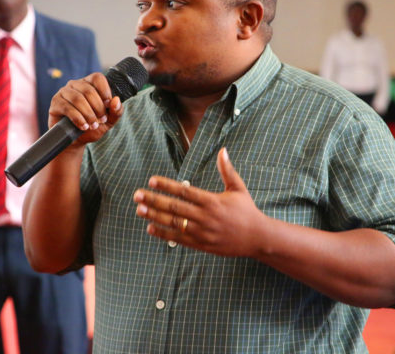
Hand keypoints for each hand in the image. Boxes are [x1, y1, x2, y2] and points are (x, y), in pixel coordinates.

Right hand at [48, 72, 123, 145]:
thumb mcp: (109, 120)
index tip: (108, 106)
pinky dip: (78, 118)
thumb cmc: (93, 127)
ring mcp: (64, 92)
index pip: (98, 78)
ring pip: (78, 99)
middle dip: (98, 108)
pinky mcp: (55, 103)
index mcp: (89, 84)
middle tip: (101, 120)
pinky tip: (83, 126)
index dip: (105, 91)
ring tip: (93, 125)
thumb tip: (116, 100)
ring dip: (88, 114)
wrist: (77, 140)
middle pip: (89, 90)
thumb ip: (116, 111)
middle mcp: (75, 84)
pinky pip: (67, 108)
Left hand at [134, 147, 266, 256]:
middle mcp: (205, 217)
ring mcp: (202, 232)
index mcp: (212, 201)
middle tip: (137, 195)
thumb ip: (227, 170)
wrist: (257, 239)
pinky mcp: (201, 245)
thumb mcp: (238, 189)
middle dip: (154, 200)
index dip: (166, 185)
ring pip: (173, 223)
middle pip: (174, 207)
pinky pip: (178, 239)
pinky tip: (150, 227)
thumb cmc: (247, 211)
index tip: (152, 180)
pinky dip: (163, 233)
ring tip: (139, 210)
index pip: (184, 191)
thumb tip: (223, 150)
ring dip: (155, 216)